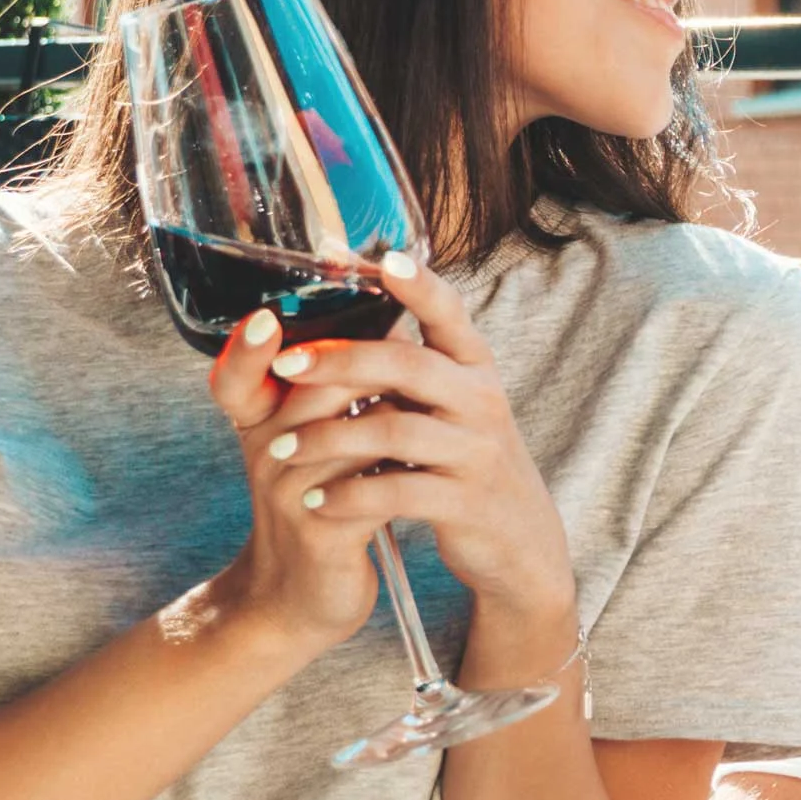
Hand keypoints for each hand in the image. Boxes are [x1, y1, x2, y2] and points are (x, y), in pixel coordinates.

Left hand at [205, 252, 574, 654]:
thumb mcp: (452, 405)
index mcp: (474, 367)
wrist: (518, 540)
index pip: (450, 313)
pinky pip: (399, 491)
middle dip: (341, 360)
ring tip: (282, 450)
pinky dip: (351, 496)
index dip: (419, 285)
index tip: (382, 259)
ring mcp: (477, 451)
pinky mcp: (467, 502)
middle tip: (285, 366)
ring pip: (395, 429)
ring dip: (329, 437)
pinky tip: (317, 499)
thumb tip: (342, 317)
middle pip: (409, 365)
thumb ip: (410, 368)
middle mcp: (482, 400)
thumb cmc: (465, 459)